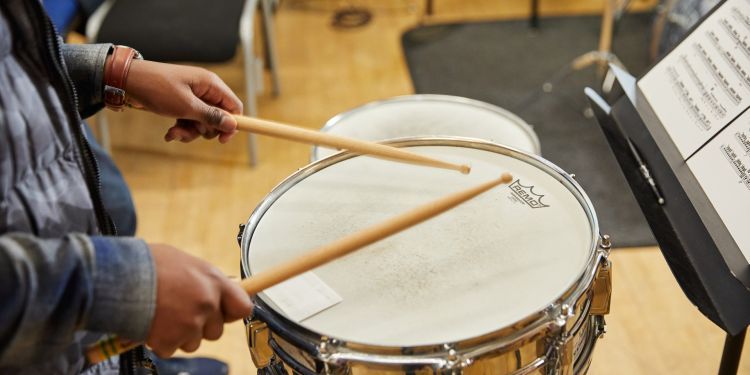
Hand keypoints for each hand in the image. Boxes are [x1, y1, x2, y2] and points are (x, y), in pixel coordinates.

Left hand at [124, 60, 242, 143]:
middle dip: (204, 129)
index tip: (222, 140)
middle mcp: (205, 90)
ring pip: (202, 122)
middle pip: (218, 117)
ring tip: (173, 133)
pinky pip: (190, 120)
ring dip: (190, 131)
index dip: (232, 124)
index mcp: (211, 84)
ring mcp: (193, 96)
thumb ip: (211, 116)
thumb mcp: (186, 106)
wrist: (128, 81)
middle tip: (190, 131)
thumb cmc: (157, 88)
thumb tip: (232, 125)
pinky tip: (169, 133)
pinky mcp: (182, 103)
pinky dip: (181, 128)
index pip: (234, 106)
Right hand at [146, 244, 252, 356]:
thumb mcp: (184, 261)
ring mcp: (190, 324)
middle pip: (216, 331)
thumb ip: (201, 279)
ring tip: (161, 316)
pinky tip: (149, 325)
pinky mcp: (170, 341)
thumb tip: (210, 289)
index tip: (225, 313)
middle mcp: (207, 304)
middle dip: (200, 327)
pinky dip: (159, 342)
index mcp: (214, 281)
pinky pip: (170, 349)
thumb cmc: (147, 263)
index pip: (242, 306)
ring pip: (193, 342)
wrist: (119, 276)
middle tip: (180, 314)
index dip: (232, 312)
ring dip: (179, 335)